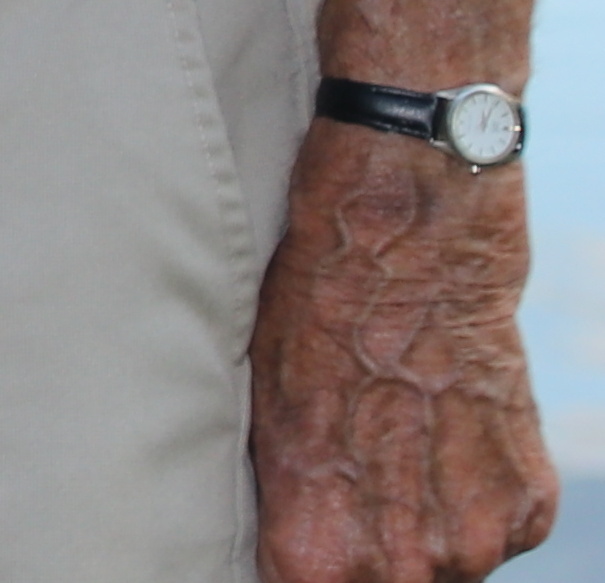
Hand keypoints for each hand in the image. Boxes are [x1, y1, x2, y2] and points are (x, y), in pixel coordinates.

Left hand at [254, 116, 553, 581]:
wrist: (409, 248)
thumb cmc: (313, 321)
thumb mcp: (267, 423)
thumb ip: (290, 510)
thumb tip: (293, 552)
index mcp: (321, 552)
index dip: (303, 562)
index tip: (305, 530)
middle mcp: (410, 563)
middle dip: (369, 548)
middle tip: (357, 478)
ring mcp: (481, 539)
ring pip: (447, 565)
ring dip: (426, 523)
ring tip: (402, 442)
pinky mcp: (532, 504)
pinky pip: (499, 530)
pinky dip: (475, 494)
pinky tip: (447, 432)